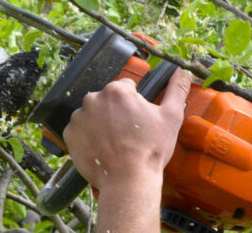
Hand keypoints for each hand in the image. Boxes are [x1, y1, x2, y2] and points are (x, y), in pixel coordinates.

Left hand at [62, 67, 191, 192]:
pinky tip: (101, 149)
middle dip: (116, 113)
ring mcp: (78, 116)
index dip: (135, 104)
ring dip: (100, 124)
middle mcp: (92, 98)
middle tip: (127, 134)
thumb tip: (183, 71)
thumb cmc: (151, 148)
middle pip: (107, 101)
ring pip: (92, 115)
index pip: (126, 88)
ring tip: (114, 144)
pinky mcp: (69, 134)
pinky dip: (88, 137)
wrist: (128, 180)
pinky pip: (79, 131)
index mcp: (116, 91)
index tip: (139, 121)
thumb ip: (176, 90)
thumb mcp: (171, 117)